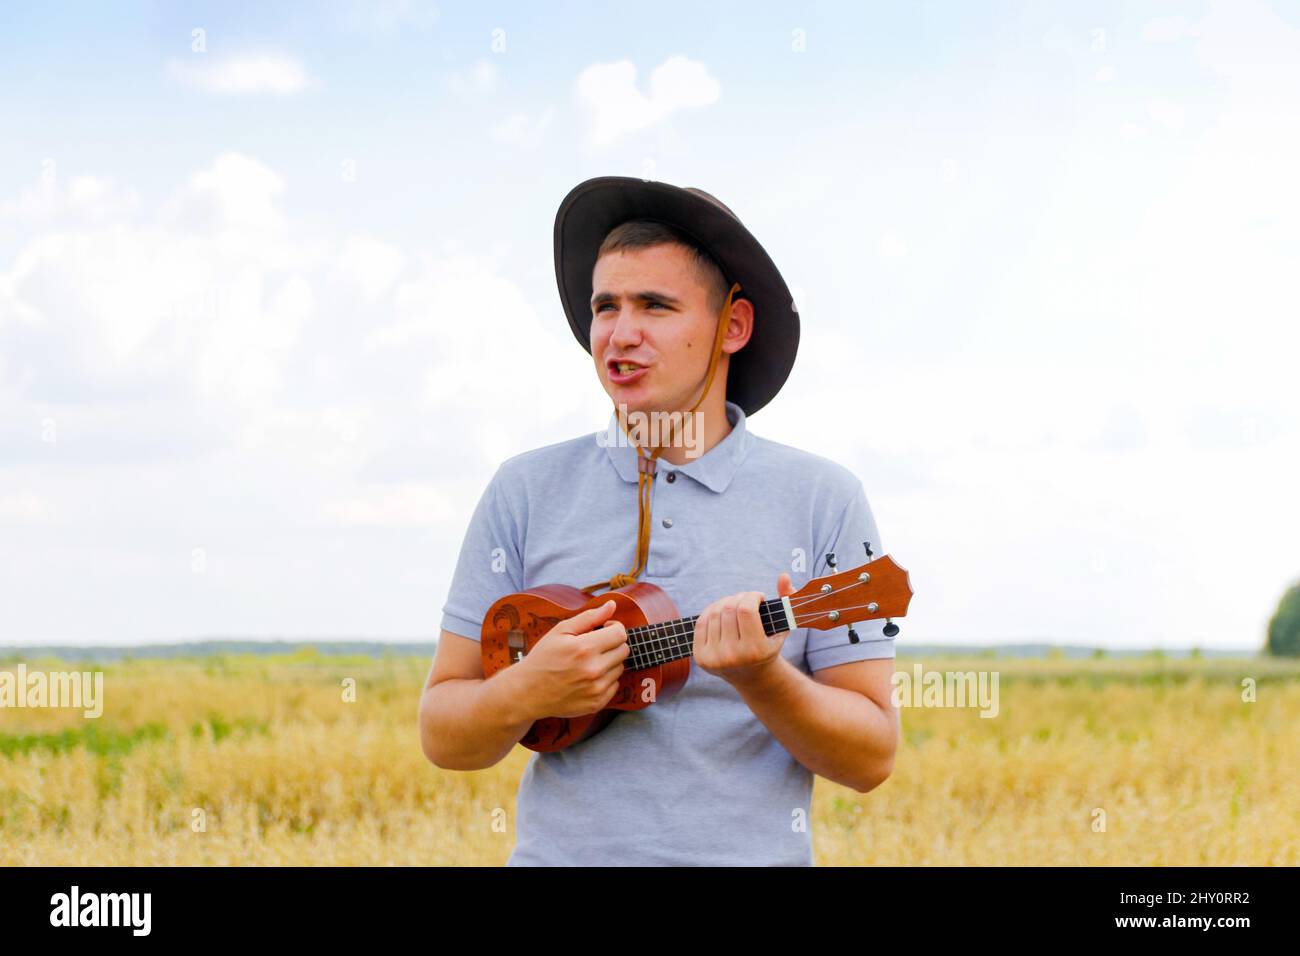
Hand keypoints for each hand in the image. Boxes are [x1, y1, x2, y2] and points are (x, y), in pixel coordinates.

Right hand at [514, 599, 629, 718]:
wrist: (527, 692)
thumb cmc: (543, 658)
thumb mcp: (560, 631)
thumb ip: (589, 617)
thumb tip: (612, 605)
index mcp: (584, 648)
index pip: (620, 633)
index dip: (613, 627)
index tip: (603, 629)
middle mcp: (594, 670)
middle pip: (624, 650)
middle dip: (612, 644)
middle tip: (594, 646)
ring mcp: (596, 689)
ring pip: (620, 667)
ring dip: (609, 662)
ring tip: (588, 662)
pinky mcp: (597, 703)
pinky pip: (615, 685)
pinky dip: (605, 679)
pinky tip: (588, 677)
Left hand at [694, 572, 796, 687]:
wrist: (752, 677)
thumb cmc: (769, 645)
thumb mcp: (784, 626)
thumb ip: (788, 599)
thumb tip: (783, 576)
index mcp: (755, 651)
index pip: (746, 610)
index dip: (752, 596)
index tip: (759, 597)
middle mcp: (733, 656)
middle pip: (729, 609)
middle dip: (740, 597)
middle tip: (747, 599)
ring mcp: (714, 658)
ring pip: (714, 613)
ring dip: (726, 602)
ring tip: (736, 606)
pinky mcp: (701, 657)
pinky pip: (701, 622)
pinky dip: (712, 611)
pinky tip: (723, 612)